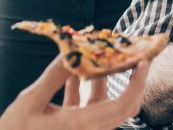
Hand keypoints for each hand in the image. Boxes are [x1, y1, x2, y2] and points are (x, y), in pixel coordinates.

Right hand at [0, 56, 151, 129]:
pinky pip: (88, 106)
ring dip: (102, 79)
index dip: (137, 83)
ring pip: (104, 102)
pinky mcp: (74, 128)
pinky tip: (74, 71)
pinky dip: (85, 88)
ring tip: (98, 53)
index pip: (122, 105)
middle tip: (133, 52)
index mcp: (80, 125)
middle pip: (122, 105)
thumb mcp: (29, 101)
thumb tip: (70, 51)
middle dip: (131, 78)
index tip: (143, 60)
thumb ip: (53, 76)